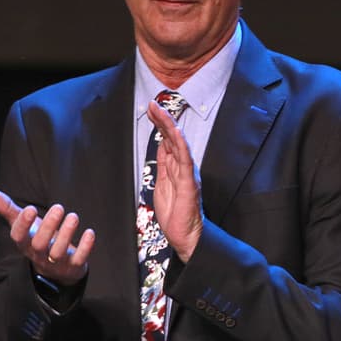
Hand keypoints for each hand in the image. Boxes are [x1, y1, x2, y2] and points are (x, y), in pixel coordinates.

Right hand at [0, 188, 95, 285]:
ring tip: (73, 216)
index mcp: (24, 243)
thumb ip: (7, 209)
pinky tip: (90, 232)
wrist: (56, 268)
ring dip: (67, 233)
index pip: (19, 236)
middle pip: (39, 244)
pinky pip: (79, 259)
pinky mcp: (73, 266)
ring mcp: (56, 262)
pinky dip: (85, 247)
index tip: (30, 208)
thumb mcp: (23, 224)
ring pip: (58, 251)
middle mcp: (38, 254)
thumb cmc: (37, 238)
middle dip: (49, 226)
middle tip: (58, 207)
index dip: (23, 224)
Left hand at [147, 99, 202, 261]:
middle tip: (152, 104)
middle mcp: (184, 168)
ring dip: (169, 127)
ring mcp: (188, 175)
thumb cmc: (176, 214)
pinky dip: (181, 146)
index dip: (160, 125)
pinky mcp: (189, 184)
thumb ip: (163, 166)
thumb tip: (161, 147)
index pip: (167, 141)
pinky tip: (176, 133)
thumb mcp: (163, 186)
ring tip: (160, 111)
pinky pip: (186, 162)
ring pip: (179, 145)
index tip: (151, 110)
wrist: (186, 236)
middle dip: (162, 120)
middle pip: (172, 139)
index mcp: (176, 168)